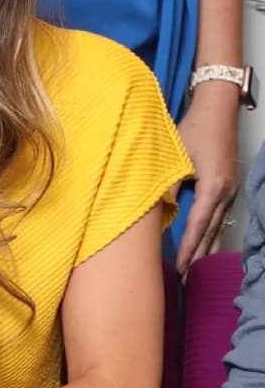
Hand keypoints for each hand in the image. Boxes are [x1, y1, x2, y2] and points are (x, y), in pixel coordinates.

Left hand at [175, 82, 238, 276]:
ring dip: (206, 250)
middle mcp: (225, 193)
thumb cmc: (194, 128)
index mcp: (213, 188)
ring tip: (194, 272)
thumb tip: (157, 212)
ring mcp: (230, 190)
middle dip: (197, 257)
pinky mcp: (228, 186)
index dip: (187, 250)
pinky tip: (206, 246)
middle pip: (210, 233)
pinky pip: (219, 217)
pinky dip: (211, 234)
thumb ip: (166, 187)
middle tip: (184, 280)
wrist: (218, 108)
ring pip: (217, 227)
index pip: (197, 227)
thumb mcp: (175, 157)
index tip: (178, 269)